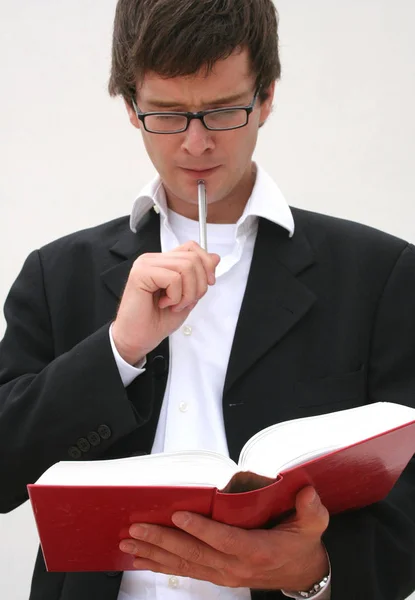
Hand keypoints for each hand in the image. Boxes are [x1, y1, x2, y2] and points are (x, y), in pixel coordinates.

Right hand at [112, 241, 219, 364]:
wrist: (137, 339)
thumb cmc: (157, 321)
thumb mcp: (188, 297)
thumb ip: (199, 277)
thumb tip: (215, 258)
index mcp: (164, 262)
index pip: (192, 248)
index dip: (206, 264)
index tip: (208, 283)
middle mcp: (154, 259)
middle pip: (192, 258)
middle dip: (199, 285)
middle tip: (185, 302)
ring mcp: (146, 264)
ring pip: (186, 266)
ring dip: (187, 293)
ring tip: (175, 305)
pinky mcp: (141, 273)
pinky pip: (173, 278)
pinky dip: (175, 296)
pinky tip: (163, 304)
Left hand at [119, 487, 329, 590]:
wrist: (300, 574)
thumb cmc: (301, 545)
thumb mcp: (313, 526)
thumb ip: (310, 510)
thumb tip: (307, 492)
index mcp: (256, 550)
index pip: (223, 539)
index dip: (200, 529)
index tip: (178, 516)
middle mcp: (235, 565)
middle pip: (194, 553)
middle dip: (162, 541)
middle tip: (137, 530)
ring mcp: (223, 574)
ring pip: (184, 564)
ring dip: (155, 554)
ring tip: (129, 544)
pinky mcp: (217, 576)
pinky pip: (186, 571)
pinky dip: (162, 565)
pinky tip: (142, 560)